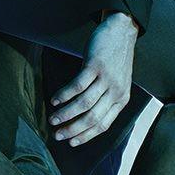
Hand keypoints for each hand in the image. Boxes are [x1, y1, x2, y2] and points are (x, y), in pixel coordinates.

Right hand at [48, 11, 137, 145]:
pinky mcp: (96, 66)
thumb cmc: (116, 59)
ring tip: (52, 119)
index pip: (103, 125)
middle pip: (92, 118)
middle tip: (57, 134)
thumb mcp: (117, 83)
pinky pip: (78, 86)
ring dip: (66, 114)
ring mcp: (106, 79)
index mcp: (121, 100)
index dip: (86, 136)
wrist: (122, 31)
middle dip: (73, 129)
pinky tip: (55, 100)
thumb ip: (106, 99)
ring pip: (84, 104)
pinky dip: (64, 95)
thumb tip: (84, 117)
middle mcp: (116, 92)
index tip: (71, 142)